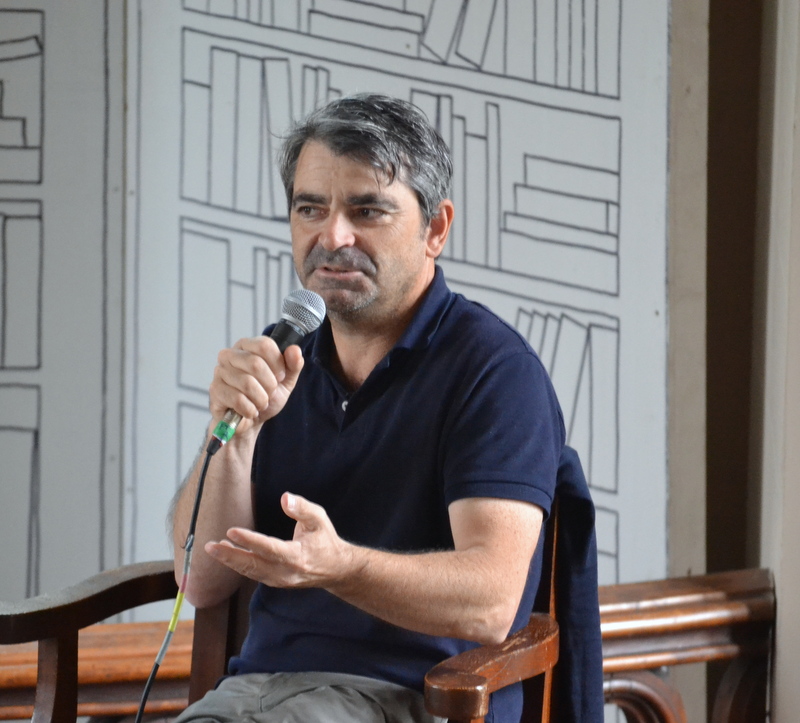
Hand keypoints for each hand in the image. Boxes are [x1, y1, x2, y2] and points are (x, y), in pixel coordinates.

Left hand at [205, 493, 357, 588]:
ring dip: (231, 560)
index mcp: (297, 557)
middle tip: (210, 546)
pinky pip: (253, 574)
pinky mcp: (275, 582)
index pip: (269, 548)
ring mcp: (279, 580)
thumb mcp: (319, 520)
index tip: (231, 531)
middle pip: (253, 565)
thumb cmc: (325, 540)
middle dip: (230, 556)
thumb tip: (285, 498)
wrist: (335, 570)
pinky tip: (228, 553)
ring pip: (250, 572)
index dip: (249, 540)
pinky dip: (239, 565)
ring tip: (214, 548)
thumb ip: (302, 508)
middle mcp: (286, 573)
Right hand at [208, 337, 304, 436]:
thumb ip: (293, 364)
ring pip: (247, 383)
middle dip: (270, 385)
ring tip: (260, 403)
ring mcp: (220, 372)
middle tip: (269, 393)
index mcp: (247, 346)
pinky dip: (250, 409)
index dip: (278, 365)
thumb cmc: (266, 396)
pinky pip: (237, 399)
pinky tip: (250, 411)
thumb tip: (294, 350)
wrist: (251, 421)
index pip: (265, 345)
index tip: (279, 377)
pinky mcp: (215, 390)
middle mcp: (230, 354)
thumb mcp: (286, 381)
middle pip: (256, 364)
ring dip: (261, 399)